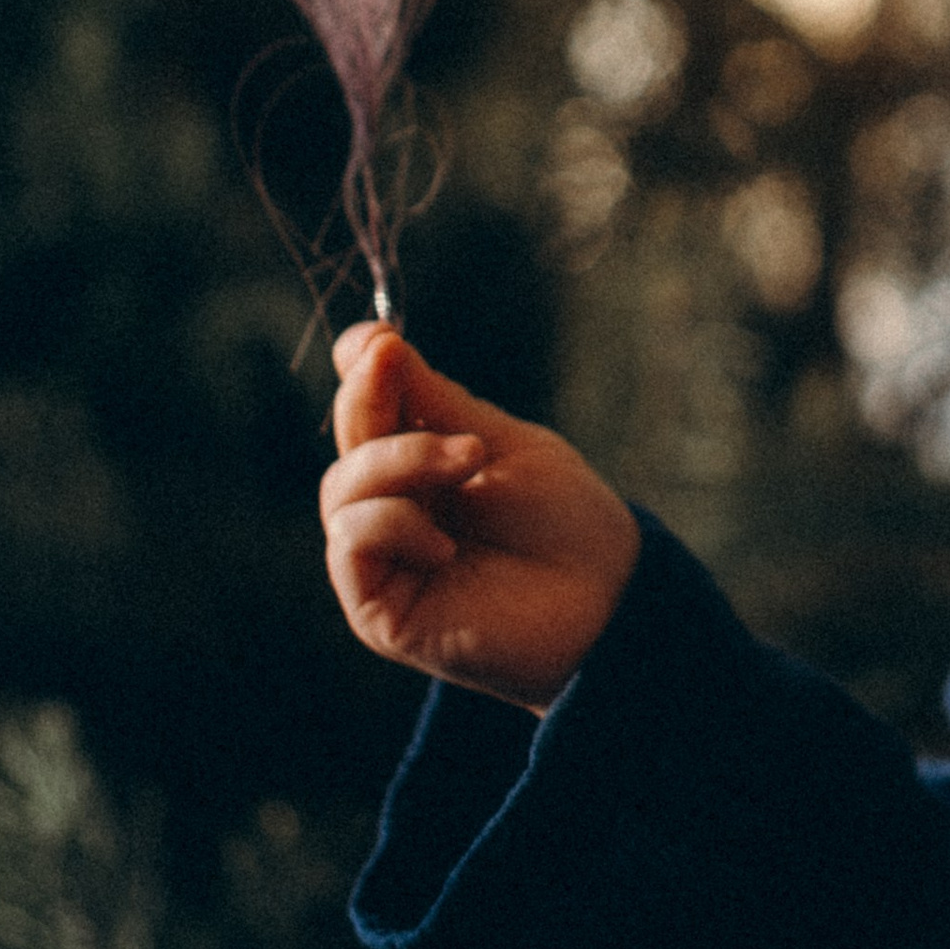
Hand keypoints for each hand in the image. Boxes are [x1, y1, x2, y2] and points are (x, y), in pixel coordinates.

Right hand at [321, 323, 639, 713]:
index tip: (376, 339)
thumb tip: (371, 341)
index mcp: (422, 468)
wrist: (607, 600)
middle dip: (372, 401)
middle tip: (409, 375)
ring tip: (469, 461)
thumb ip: (434, 402)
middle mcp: (394, 510)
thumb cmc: (566, 523)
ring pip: (341, 490)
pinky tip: (442, 543)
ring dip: (398, 460)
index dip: (361, 370)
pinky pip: (350, 543)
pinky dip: (389, 523)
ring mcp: (383, 561)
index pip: (368, 412)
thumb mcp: (502, 444)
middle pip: (349, 444)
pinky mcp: (379, 609)